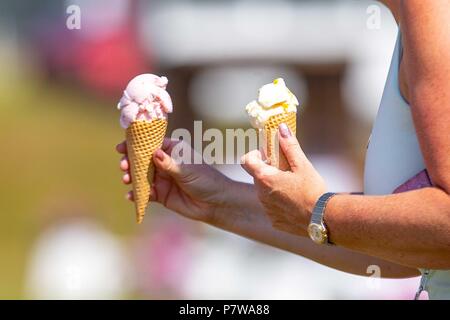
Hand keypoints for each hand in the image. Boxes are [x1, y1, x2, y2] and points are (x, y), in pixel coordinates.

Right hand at [116, 138, 233, 222]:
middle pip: (142, 160)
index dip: (136, 145)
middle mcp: (165, 163)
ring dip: (132, 177)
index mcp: (173, 151)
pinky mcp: (161, 195)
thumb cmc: (206, 180)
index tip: (122, 147)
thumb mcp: (187, 170)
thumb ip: (170, 164)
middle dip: (131, 162)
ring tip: (127, 179)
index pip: (151, 145)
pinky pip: (145, 193)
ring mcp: (162, 179)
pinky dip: (137, 194)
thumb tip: (154, 153)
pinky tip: (131, 196)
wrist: (215, 203)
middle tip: (124, 165)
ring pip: (141, 177)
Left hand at [241, 124, 326, 235]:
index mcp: (265, 179)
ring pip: (264, 192)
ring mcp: (267, 209)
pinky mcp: (274, 220)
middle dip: (268, 170)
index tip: (266, 155)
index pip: (246, 161)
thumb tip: (281, 128)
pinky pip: (271, 207)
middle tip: (286, 169)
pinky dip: (279, 202)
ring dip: (273, 186)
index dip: (254, 155)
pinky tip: (295, 201)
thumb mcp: (303, 165)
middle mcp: (261, 195)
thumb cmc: (313, 191)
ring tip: (293, 186)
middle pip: (257, 176)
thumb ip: (289, 146)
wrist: (323, 220)